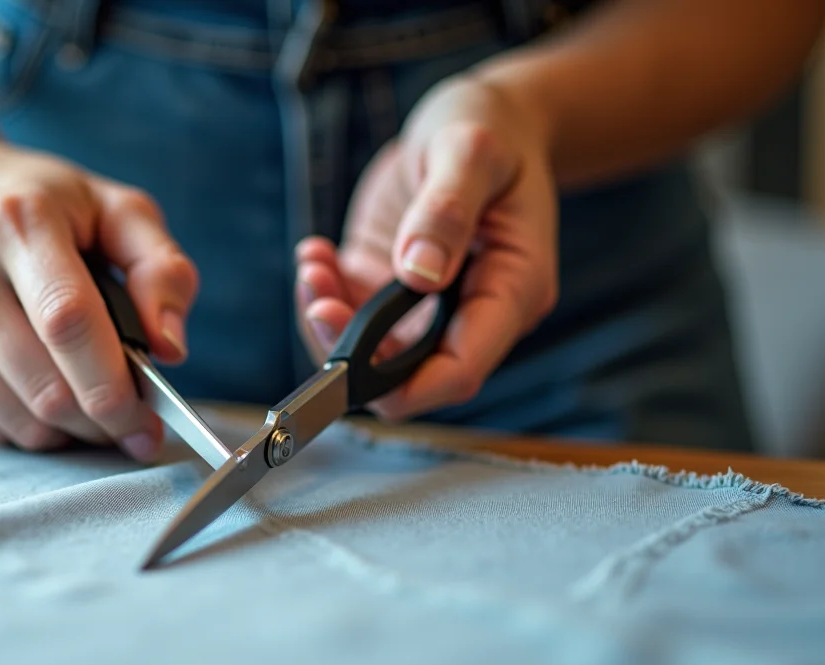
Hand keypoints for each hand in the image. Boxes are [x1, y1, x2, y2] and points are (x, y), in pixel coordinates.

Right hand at [0, 127, 196, 460]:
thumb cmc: (41, 204)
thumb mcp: (114, 208)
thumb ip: (160, 268)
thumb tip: (170, 349)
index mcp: (18, 222)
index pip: (68, 321)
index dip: (114, 383)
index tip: (151, 418)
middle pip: (47, 386)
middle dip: (104, 422)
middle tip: (136, 423)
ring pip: (20, 420)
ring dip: (73, 434)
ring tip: (96, 411)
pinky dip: (32, 431)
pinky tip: (49, 400)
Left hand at [295, 78, 558, 420]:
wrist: (481, 119)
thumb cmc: (492, 129)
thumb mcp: (471, 151)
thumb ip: (446, 210)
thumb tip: (419, 273)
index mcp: (512, 289)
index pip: (461, 369)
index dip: (407, 385)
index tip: (351, 360)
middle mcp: (472, 310)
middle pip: (410, 374)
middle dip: (353, 353)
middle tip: (316, 299)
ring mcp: (430, 305)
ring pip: (373, 353)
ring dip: (330, 322)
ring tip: (312, 267)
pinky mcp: (391, 286)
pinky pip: (352, 314)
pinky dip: (325, 293)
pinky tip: (315, 253)